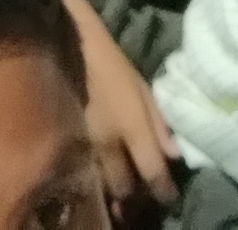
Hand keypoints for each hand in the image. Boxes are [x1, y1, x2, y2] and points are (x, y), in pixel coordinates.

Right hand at [76, 15, 181, 212]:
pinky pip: (82, 172)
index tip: (168, 195)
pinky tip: (98, 173)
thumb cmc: (107, 60)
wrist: (65, 44)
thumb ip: (159, 121)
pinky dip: (93, 178)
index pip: (152, 171)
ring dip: (112, 188)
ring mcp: (82, 145)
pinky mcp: (63, 143)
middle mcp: (107, 143)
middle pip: (124, 187)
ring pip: (100, 185)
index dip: (163, 189)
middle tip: (141, 189)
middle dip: (134, 194)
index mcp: (130, 125)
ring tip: (120, 185)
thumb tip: (174, 154)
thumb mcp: (141, 85)